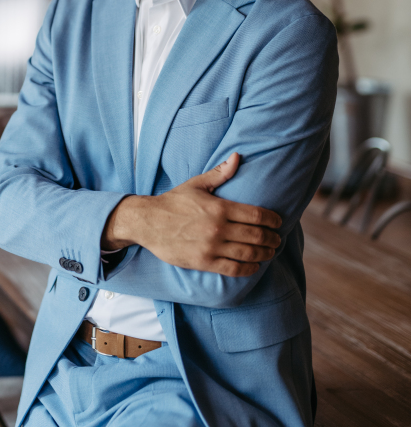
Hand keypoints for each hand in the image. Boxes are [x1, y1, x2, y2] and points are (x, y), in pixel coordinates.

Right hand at [102, 153, 281, 276]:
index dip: (272, 219)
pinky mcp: (203, 262)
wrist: (148, 222)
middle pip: (256, 236)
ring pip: (248, 254)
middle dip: (271, 238)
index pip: (256, 215)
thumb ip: (220, 173)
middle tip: (277, 239)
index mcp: (219, 207)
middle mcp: (218, 228)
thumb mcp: (196, 184)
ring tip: (270, 252)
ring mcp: (211, 247)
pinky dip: (248, 269)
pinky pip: (232, 269)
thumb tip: (238, 157)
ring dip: (264, 254)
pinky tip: (254, 266)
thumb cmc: (173, 202)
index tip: (278, 222)